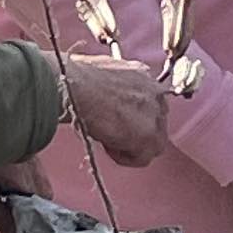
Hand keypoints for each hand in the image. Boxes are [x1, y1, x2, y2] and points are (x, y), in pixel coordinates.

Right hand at [60, 52, 173, 166]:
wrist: (77, 86)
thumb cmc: (77, 80)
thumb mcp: (102, 75)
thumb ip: (114, 89)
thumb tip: (107, 100)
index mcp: (144, 75)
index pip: (148, 103)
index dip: (132, 116)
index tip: (114, 121)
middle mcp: (156, 92)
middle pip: (155, 123)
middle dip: (136, 131)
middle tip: (111, 134)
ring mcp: (156, 114)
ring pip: (153, 142)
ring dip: (130, 146)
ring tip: (106, 140)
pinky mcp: (149, 135)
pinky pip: (143, 158)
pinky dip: (124, 158)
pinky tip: (107, 147)